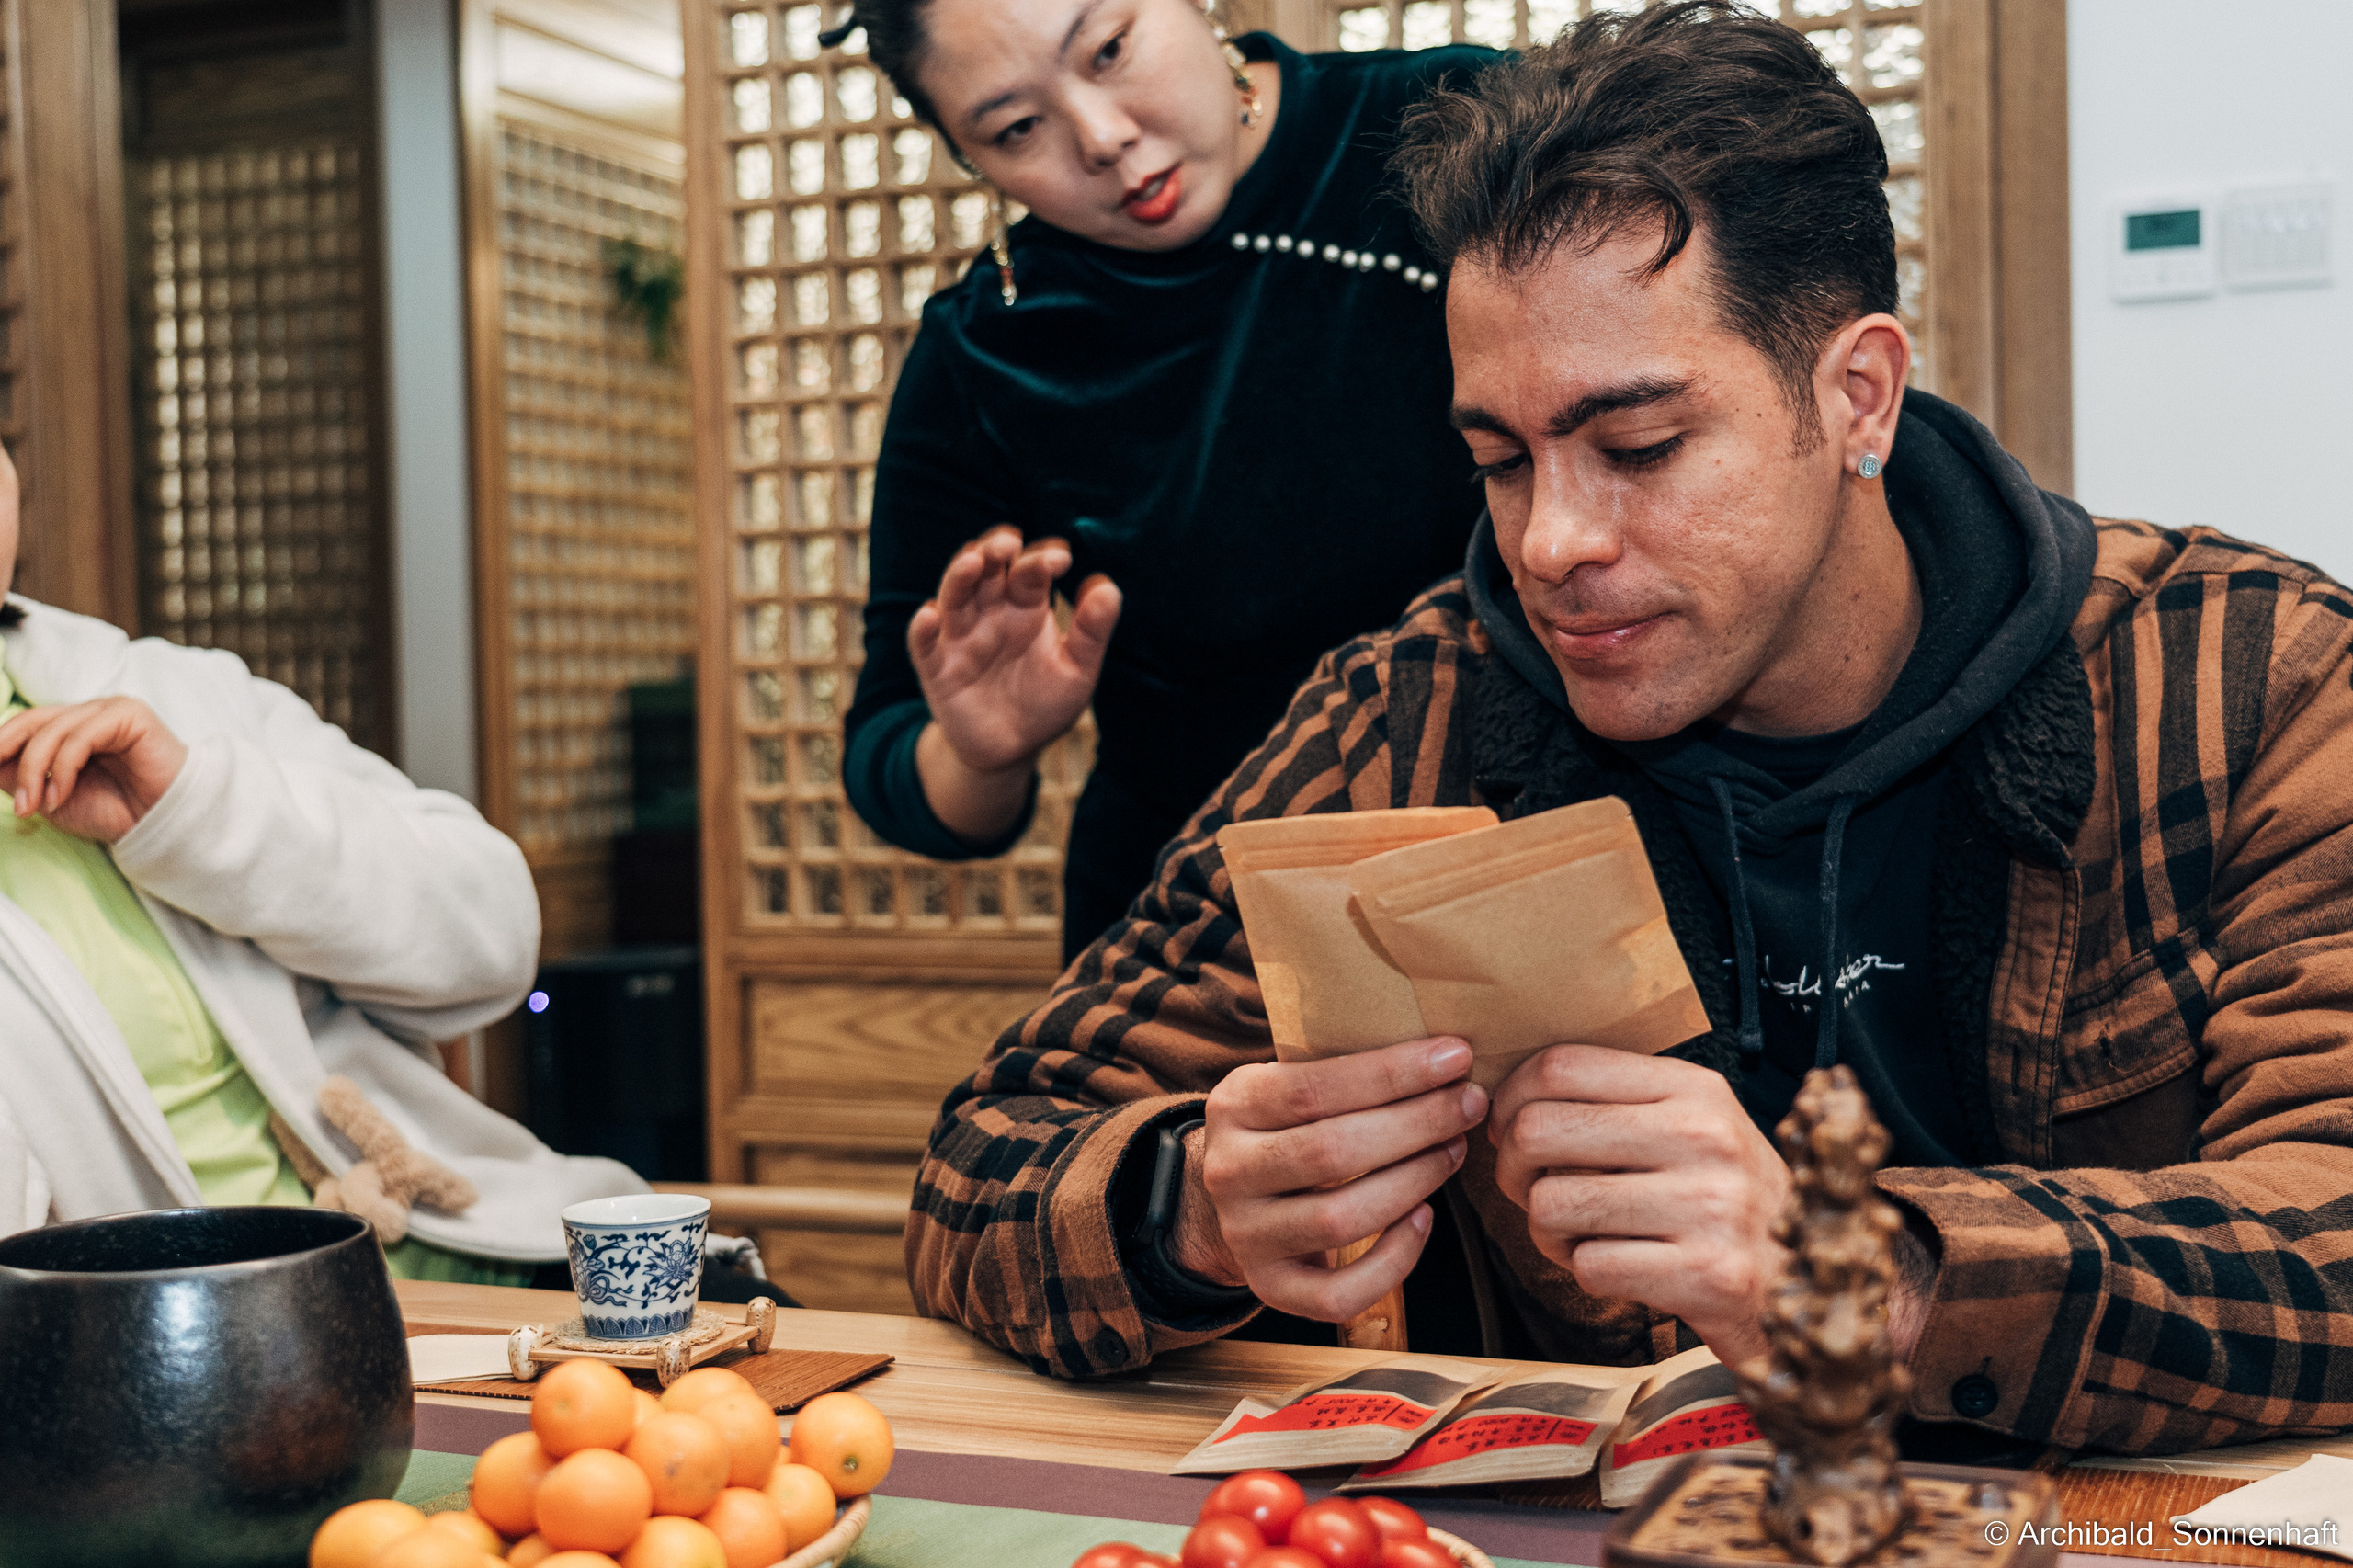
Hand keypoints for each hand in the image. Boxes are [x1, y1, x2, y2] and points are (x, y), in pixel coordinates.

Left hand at [0, 697, 189, 842]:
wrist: (163, 824)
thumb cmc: (116, 811)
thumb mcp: (52, 797)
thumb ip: (20, 777)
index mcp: (72, 727)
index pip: (25, 724)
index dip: (0, 744)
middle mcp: (89, 714)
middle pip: (31, 723)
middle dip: (7, 756)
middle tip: (11, 798)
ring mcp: (108, 710)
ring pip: (52, 731)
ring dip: (33, 773)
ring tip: (33, 807)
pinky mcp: (128, 715)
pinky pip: (79, 737)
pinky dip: (61, 770)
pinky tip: (60, 796)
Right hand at [910, 526, 1120, 774]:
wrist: (1013, 749)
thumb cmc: (1047, 703)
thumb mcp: (1078, 670)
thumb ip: (1092, 631)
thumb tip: (1107, 586)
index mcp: (1026, 606)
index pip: (1029, 570)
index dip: (1041, 559)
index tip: (1060, 559)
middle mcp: (990, 612)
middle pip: (987, 569)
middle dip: (995, 551)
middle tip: (1009, 541)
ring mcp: (960, 637)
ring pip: (954, 596)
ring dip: (959, 576)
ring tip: (973, 561)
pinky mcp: (936, 667)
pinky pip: (924, 643)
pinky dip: (923, 628)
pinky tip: (930, 615)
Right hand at [1173, 1037, 1488, 1321]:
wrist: (1238, 1194)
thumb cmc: (1290, 1125)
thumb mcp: (1290, 1081)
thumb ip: (1344, 1069)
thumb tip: (1442, 1053)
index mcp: (1234, 1106)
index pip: (1311, 1088)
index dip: (1390, 1074)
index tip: (1454, 1056)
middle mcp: (1229, 1173)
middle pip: (1331, 1152)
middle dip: (1415, 1124)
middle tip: (1470, 1103)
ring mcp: (1246, 1235)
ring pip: (1339, 1220)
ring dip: (1413, 1181)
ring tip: (1454, 1150)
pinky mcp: (1271, 1286)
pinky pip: (1339, 1294)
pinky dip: (1393, 1260)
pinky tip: (1423, 1218)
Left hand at [1490, 1046, 1789, 1368]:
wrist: (1816, 1287)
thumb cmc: (1729, 1205)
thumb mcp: (1694, 1129)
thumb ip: (1617, 1104)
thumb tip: (1506, 1099)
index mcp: (1695, 1089)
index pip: (1561, 1065)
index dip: (1511, 1097)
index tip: (1507, 1127)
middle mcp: (1706, 1137)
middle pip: (1540, 1131)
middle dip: (1514, 1169)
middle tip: (1530, 1190)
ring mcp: (1711, 1206)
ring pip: (1553, 1204)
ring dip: (1547, 1232)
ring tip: (1580, 1236)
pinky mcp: (1709, 1275)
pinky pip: (1589, 1266)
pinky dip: (1586, 1274)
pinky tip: (1618, 1269)